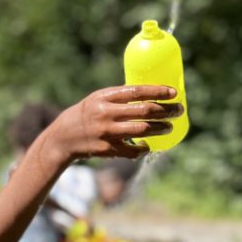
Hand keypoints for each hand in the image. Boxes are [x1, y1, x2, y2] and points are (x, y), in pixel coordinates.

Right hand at [49, 85, 182, 161]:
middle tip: (178, 110)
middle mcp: (106, 113)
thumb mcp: (97, 99)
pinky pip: (133, 150)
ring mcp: (108, 132)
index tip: (173, 92)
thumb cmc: (84, 115)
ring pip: (143, 130)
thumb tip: (148, 93)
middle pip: (145, 111)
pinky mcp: (108, 149)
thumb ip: (118, 97)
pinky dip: (144, 148)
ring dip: (161, 128)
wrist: (63, 138)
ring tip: (169, 127)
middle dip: (167, 110)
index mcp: (104, 97)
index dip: (158, 91)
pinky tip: (148, 145)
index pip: (137, 91)